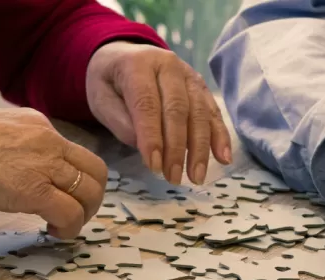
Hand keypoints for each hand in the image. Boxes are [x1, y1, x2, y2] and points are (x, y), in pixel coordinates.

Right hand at [0, 108, 107, 238]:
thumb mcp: (0, 131)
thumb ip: (24, 145)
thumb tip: (32, 168)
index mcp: (41, 126)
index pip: (81, 154)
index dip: (83, 179)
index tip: (69, 195)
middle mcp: (51, 142)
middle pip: (97, 173)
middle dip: (92, 198)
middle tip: (76, 213)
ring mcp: (46, 165)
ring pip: (89, 194)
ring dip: (83, 215)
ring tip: (64, 225)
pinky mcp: (36, 190)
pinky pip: (71, 214)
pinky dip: (69, 228)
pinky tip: (54, 231)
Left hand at [86, 41, 231, 184]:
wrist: (124, 56)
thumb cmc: (110, 82)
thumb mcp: (101, 99)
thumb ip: (120, 122)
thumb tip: (148, 147)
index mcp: (138, 65)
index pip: (147, 104)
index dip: (152, 137)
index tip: (154, 166)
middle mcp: (168, 65)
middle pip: (177, 109)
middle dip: (177, 148)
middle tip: (173, 177)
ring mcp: (188, 75)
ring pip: (199, 112)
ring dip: (200, 148)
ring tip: (197, 176)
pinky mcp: (201, 86)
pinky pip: (213, 111)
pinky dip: (220, 135)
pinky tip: (223, 157)